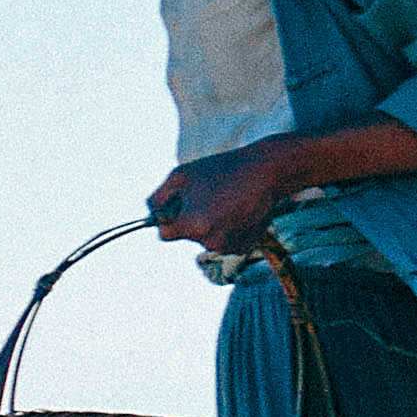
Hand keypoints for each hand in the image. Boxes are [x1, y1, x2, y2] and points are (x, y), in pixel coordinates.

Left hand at [149, 140, 299, 261]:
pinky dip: (228, 228)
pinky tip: (239, 209)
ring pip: (207, 239)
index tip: (178, 205)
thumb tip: (149, 214)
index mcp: (192, 226)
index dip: (168, 218)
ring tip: (227, 200)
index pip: (164, 234)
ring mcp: (229, 247)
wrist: (267, 171)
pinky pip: (226, 241)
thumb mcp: (181, 176)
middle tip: (209, 195)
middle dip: (192, 219)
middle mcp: (210, 242)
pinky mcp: (244, 247)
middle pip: (188, 235)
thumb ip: (157, 198)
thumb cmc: (222, 169)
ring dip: (211, 224)